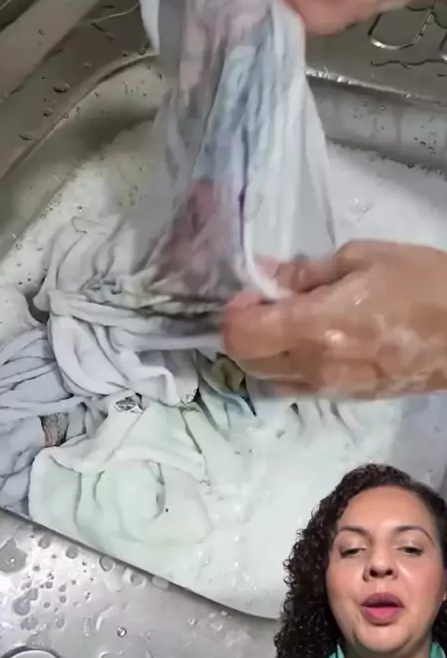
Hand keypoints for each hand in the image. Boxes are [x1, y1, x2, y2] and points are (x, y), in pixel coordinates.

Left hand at [223, 242, 446, 398]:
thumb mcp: (364, 258)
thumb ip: (306, 272)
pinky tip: (308, 343)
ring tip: (286, 322)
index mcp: (314, 327)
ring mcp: (331, 390)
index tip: (252, 291)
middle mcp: (314, 366)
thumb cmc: (423, 284)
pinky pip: (297, 388)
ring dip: (262, 352)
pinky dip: (286, 367)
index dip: (234, 312)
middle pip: (246, 362)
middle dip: (243, 331)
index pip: (241, 335)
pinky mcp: (348, 399)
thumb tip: (268, 274)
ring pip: (268, 379)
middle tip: (265, 303)